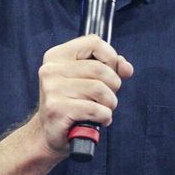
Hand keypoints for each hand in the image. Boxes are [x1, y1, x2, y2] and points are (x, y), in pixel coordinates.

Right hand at [32, 34, 133, 155]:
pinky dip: (104, 116)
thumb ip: (109, 67)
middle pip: (100, 69)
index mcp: (57, 55)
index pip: (94, 42)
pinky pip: (95, 109)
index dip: (111, 57)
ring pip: (100, 89)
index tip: (111, 72)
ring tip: (104, 109)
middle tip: (107, 98)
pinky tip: (99, 120)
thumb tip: (126, 68)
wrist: (48, 132)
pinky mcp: (57, 109)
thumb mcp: (88, 79)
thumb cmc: (71, 103)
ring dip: (110, 103)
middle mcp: (51, 69)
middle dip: (113, 85)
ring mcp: (52, 89)